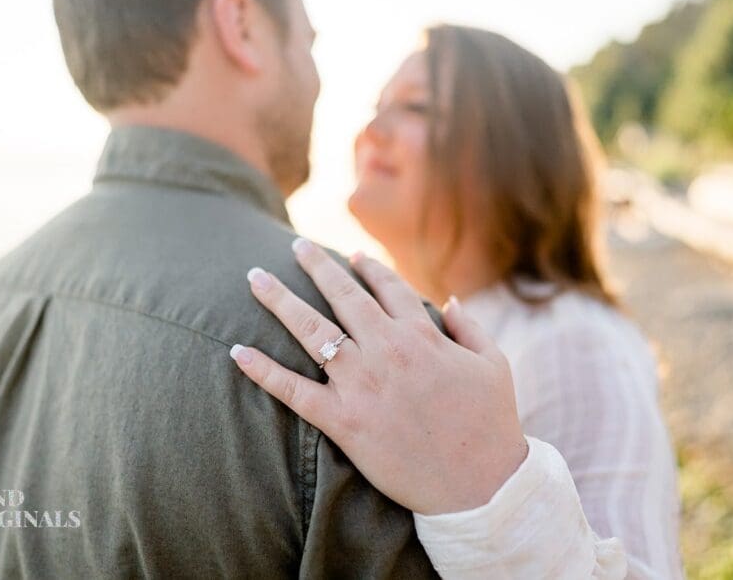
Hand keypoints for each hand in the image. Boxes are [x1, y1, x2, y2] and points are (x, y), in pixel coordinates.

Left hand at [230, 237, 527, 515]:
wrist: (482, 487)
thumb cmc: (492, 426)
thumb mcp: (494, 365)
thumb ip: (470, 328)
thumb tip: (451, 301)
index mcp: (423, 336)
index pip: (389, 288)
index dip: (369, 269)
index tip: (352, 256)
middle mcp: (387, 350)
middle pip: (342, 297)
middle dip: (315, 266)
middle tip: (294, 246)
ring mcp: (362, 385)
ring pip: (311, 331)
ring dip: (280, 301)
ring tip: (255, 278)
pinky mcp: (344, 422)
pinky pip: (294, 391)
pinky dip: (263, 371)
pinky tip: (237, 351)